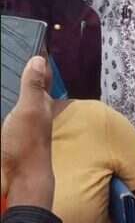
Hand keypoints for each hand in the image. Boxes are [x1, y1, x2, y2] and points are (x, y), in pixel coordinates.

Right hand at [1, 56, 53, 208]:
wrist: (20, 178)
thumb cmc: (28, 143)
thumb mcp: (31, 109)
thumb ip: (34, 86)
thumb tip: (39, 59)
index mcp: (41, 102)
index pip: (41, 75)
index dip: (38, 61)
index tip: (34, 44)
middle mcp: (33, 110)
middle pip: (28, 86)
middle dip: (22, 72)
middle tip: (11, 56)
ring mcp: (20, 123)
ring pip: (17, 99)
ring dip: (13, 87)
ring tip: (5, 71)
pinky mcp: (9, 133)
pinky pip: (8, 112)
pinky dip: (5, 103)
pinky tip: (3, 101)